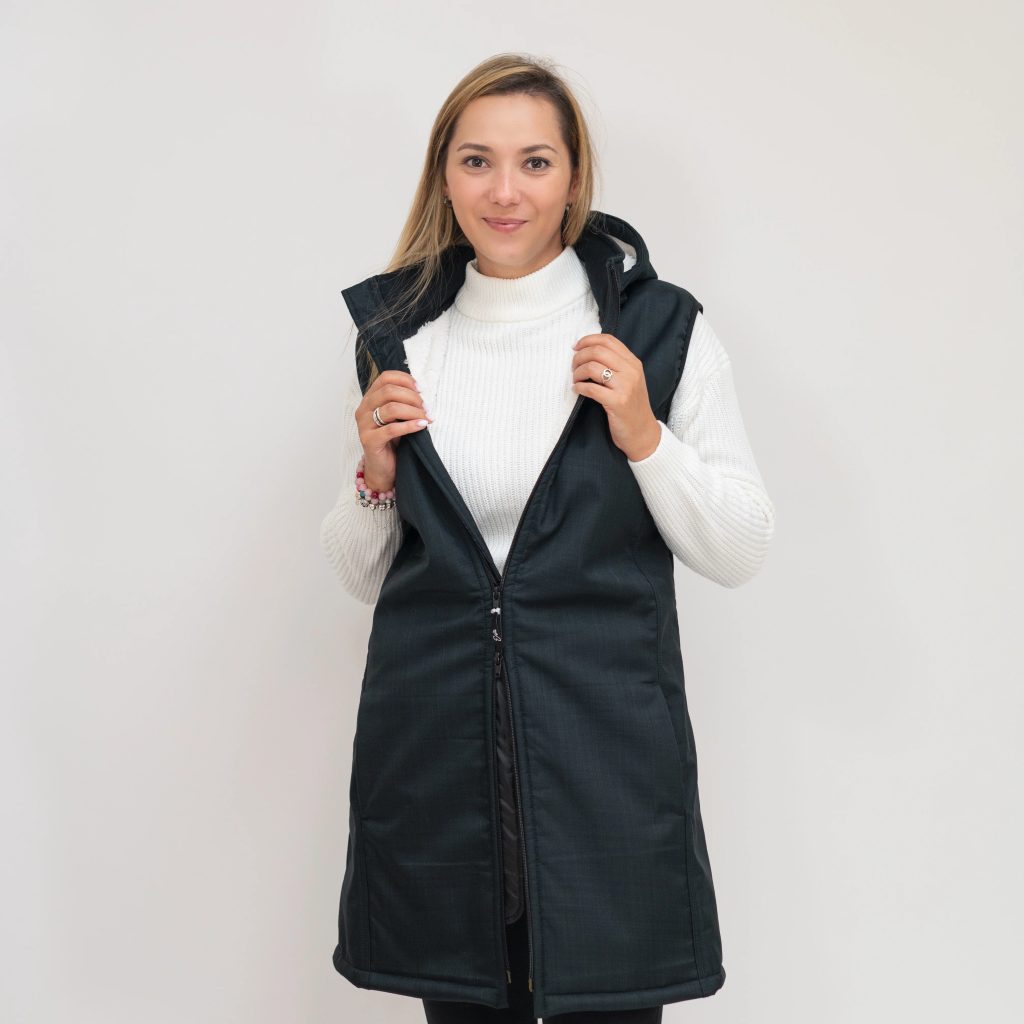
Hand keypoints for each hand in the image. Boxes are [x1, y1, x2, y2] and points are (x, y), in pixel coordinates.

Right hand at [357, 370, 432, 490]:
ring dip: (413, 411)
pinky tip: (422, 425)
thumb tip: (424, 391)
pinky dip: (410, 426)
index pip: (386, 378)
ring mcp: (364, 425)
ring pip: (391, 408)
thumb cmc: (393, 441)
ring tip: (427, 417)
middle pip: (389, 391)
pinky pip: (392, 429)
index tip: (422, 390)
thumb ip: (404, 402)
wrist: (383, 468)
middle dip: (413, 397)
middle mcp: (364, 409)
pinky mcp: (369, 440)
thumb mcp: (398, 417)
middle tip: (427, 407)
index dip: (406, 380)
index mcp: (370, 398)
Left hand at [571, 334, 660, 460]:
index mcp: (633, 363)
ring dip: (577, 372)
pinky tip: (576, 390)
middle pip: (598, 351)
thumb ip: (616, 365)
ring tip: (575, 380)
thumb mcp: (630, 380)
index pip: (608, 340)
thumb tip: (589, 351)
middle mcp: (631, 371)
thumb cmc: (631, 406)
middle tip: (573, 366)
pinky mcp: (618, 402)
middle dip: (579, 356)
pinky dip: (579, 388)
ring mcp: (625, 387)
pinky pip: (591, 389)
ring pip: (593, 367)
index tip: (576, 347)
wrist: (643, 432)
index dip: (588, 340)